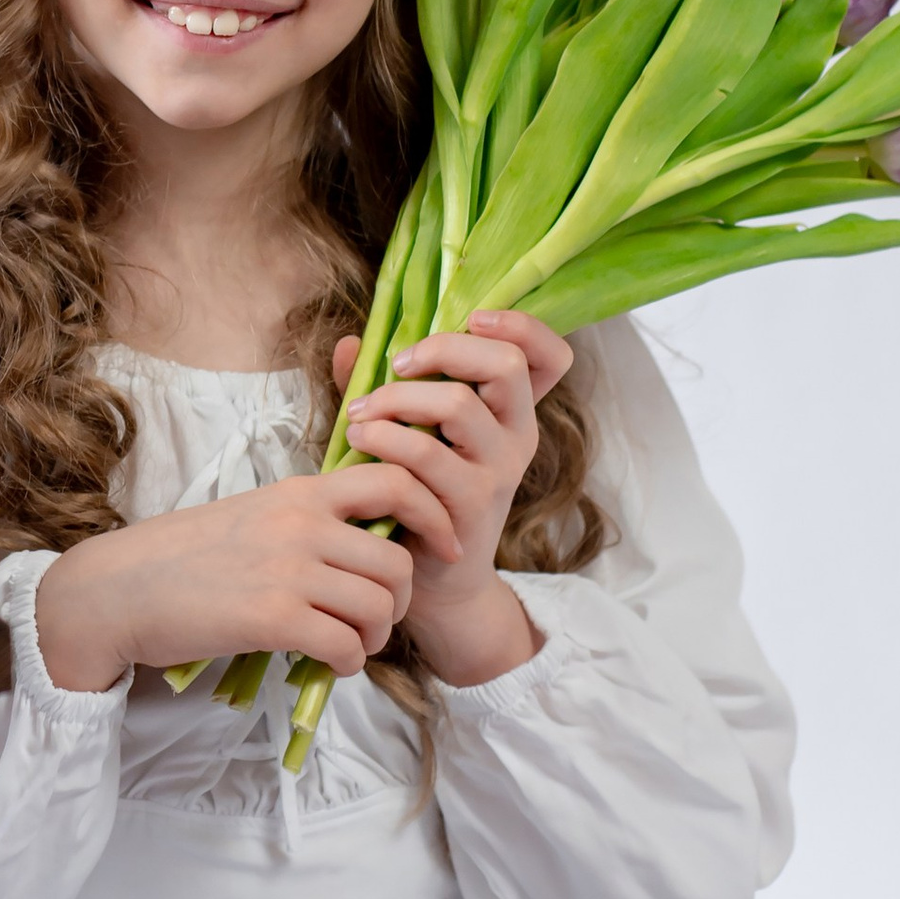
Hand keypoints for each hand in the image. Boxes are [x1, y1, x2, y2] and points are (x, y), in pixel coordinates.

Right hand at [33, 469, 418, 693]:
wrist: (120, 589)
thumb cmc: (183, 556)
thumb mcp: (253, 514)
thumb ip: (307, 520)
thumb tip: (365, 542)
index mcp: (299, 492)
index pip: (396, 481)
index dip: (434, 514)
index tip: (440, 546)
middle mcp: (301, 524)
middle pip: (398, 561)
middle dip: (401, 600)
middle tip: (378, 618)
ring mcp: (288, 571)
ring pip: (379, 607)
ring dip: (375, 636)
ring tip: (351, 643)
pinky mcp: (273, 619)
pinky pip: (347, 646)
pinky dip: (349, 662)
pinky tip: (329, 662)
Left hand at [327, 307, 574, 687]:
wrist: (429, 580)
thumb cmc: (414, 494)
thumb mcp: (405, 431)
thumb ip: (384, 386)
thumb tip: (351, 342)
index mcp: (511, 410)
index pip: (548, 355)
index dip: (520, 326)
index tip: (472, 318)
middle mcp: (517, 435)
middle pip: (505, 365)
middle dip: (440, 350)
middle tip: (394, 366)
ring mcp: (499, 471)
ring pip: (455, 404)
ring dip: (394, 399)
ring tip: (358, 415)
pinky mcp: (471, 505)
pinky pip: (424, 456)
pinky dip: (382, 440)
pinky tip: (356, 445)